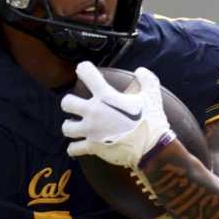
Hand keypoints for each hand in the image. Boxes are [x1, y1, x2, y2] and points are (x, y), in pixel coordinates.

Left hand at [61, 61, 175, 170]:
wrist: (152, 148)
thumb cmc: (152, 120)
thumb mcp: (152, 95)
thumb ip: (146, 79)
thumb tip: (140, 71)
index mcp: (106, 96)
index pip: (86, 73)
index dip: (84, 69)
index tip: (84, 70)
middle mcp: (94, 112)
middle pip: (66, 103)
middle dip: (70, 103)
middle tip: (77, 105)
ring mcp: (91, 131)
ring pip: (66, 127)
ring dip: (70, 126)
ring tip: (75, 126)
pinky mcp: (93, 147)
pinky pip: (73, 149)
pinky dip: (74, 148)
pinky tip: (77, 146)